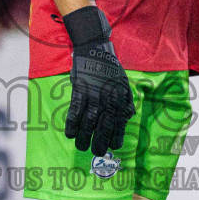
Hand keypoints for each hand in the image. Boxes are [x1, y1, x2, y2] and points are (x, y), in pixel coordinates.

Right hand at [62, 5, 135, 154]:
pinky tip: (70, 133)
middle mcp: (107, 95)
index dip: (117, 135)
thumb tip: (128, 117)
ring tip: (82, 146)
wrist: (94, 47)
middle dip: (101, 140)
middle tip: (98, 152)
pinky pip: (75, 108)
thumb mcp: (124, 81)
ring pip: (89, 119)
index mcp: (119, 95)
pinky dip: (72, 122)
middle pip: (104, 123)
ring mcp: (93, 92)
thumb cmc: (109, 67)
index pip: (119, 120)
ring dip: (85, 135)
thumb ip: (127, 100)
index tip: (114, 147)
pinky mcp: (79, 87)